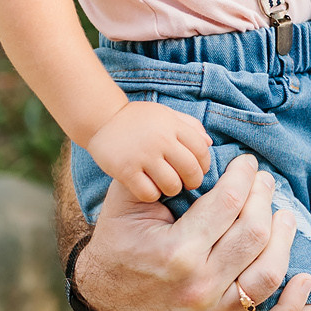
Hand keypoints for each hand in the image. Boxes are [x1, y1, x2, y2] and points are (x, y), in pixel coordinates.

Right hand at [76, 156, 310, 310]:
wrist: (100, 294)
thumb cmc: (119, 239)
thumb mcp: (128, 200)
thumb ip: (160, 172)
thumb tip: (204, 148)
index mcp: (177, 252)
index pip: (230, 203)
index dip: (245, 176)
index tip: (249, 164)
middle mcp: (198, 288)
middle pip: (255, 234)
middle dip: (265, 199)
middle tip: (266, 183)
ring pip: (269, 275)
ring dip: (285, 240)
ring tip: (285, 216)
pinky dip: (293, 307)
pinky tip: (304, 278)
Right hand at [86, 100, 214, 203]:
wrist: (101, 118)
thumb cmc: (138, 119)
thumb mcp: (166, 115)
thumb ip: (190, 126)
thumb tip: (209, 144)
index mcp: (172, 125)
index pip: (202, 150)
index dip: (204, 164)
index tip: (198, 170)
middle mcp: (160, 139)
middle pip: (190, 169)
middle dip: (193, 181)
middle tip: (187, 184)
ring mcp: (142, 155)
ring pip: (172, 185)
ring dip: (173, 189)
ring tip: (167, 186)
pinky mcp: (124, 170)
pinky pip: (148, 193)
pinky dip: (152, 195)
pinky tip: (149, 188)